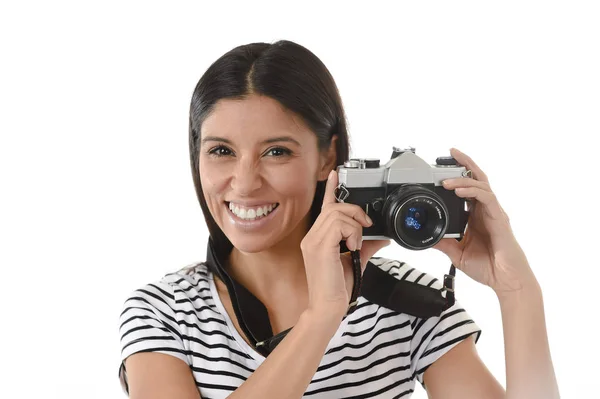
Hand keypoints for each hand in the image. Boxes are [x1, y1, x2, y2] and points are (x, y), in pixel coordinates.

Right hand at [301, 170, 389, 318]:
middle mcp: (312, 237)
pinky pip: (338, 225)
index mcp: (318, 238)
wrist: (328, 307)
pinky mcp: (319, 247)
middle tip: (365, 228)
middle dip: (355, 212)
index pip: (324, 207)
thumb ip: (367, 246)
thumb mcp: (356, 261)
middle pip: (334, 207)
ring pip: (337, 214)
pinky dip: (351, 233)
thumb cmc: (337, 288)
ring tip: (356, 244)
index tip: (335, 174)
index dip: (330, 189)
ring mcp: (313, 241)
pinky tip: (352, 247)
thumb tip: (383, 238)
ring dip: (354, 226)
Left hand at [432, 148, 538, 297]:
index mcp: (476, 216)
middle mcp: (486, 211)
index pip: (467, 189)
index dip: (458, 176)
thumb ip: (443, 243)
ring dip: (463, 180)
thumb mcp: (457, 253)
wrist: (506, 280)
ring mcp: (494, 213)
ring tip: (446, 179)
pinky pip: (486, 199)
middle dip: (465, 164)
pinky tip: (460, 191)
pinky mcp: (499, 219)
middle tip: (452, 153)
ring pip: (481, 186)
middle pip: (477, 180)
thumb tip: (426, 236)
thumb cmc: (488, 267)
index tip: (443, 166)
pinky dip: (473, 192)